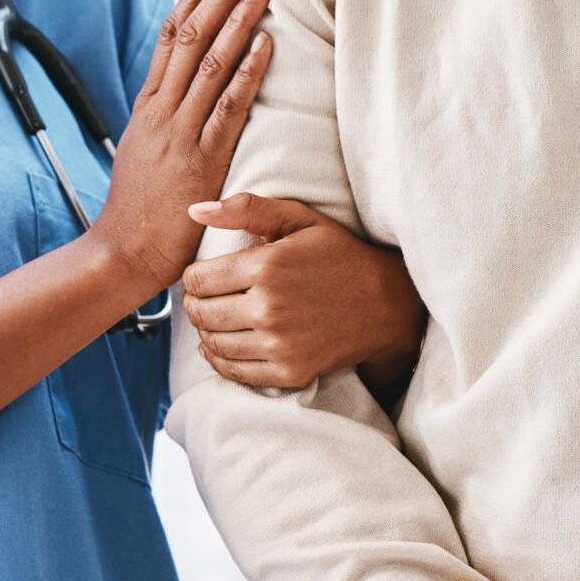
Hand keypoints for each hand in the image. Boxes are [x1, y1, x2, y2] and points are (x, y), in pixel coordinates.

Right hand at [91, 0, 271, 294]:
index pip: (169, 37)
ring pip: (211, 62)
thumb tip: (177, 94)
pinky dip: (248, 71)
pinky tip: (267, 43)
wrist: (120, 254)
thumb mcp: (140, 152)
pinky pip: (228, 107)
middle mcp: (161, 111)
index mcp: (146, 106)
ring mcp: (180, 134)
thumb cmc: (135, 210)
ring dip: (240, 19)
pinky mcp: (201, 161)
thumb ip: (160, 120)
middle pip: (191, 36)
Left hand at [180, 194, 426, 390]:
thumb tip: (194, 210)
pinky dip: (219, 359)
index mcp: (267, 266)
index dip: (194, 276)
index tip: (205, 275)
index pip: (197, 279)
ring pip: (212, 342)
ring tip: (216, 318)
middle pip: (200, 312)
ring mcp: (279, 345)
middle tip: (204, 298)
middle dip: (195, 303)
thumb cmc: (337, 254)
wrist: (384, 303)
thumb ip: (246, 208)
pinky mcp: (288, 372)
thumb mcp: (298, 218)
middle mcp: (269, 308)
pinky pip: (233, 371)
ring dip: (205, 330)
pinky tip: (223, 344)